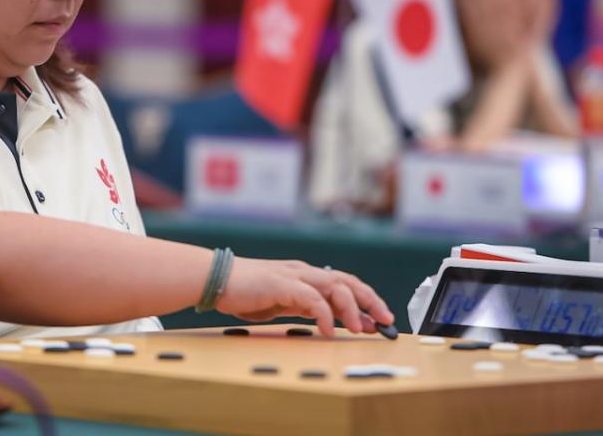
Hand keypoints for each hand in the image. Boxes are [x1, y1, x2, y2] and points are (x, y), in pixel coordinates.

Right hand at [215, 258, 393, 336]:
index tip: (380, 319)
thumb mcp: (282, 304)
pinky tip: (328, 330)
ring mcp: (294, 275)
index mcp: (305, 275)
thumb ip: (306, 309)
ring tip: (358, 329)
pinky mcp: (282, 284)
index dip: (365, 299)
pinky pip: (311, 298)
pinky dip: (324, 314)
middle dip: (370, 300)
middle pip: (347, 281)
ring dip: (351, 308)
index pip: (343, 283)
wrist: (216, 279)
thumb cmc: (244, 292)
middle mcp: (303, 272)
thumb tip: (331, 323)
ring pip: (334, 286)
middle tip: (386, 319)